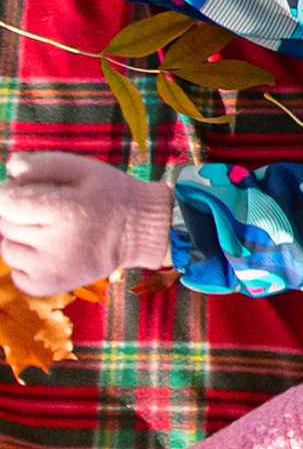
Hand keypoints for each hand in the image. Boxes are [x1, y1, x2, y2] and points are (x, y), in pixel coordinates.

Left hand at [0, 153, 172, 296]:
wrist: (143, 231)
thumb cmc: (111, 195)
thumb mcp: (84, 168)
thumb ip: (43, 163)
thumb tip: (10, 167)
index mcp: (65, 210)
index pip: (5, 202)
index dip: (12, 192)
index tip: (30, 191)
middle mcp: (56, 243)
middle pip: (5, 224)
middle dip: (19, 214)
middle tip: (46, 210)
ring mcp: (52, 269)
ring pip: (7, 250)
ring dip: (21, 239)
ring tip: (48, 232)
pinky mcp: (50, 285)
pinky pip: (17, 276)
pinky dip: (26, 264)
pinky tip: (48, 253)